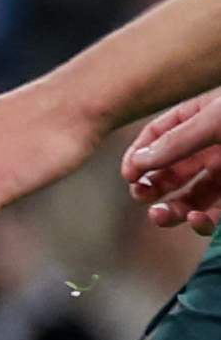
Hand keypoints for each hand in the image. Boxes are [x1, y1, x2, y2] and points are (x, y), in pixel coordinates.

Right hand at [126, 88, 220, 227]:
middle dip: (152, 185)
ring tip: (159, 216)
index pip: (157, 134)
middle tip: (140, 195)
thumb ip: (178, 141)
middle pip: (171, 170)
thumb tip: (138, 161)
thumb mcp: (216, 120)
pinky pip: (217, 213)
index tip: (128, 174)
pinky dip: (203, 222)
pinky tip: (195, 220)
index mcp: (202, 117)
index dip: (139, 154)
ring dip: (172, 210)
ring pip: (192, 197)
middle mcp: (212, 145)